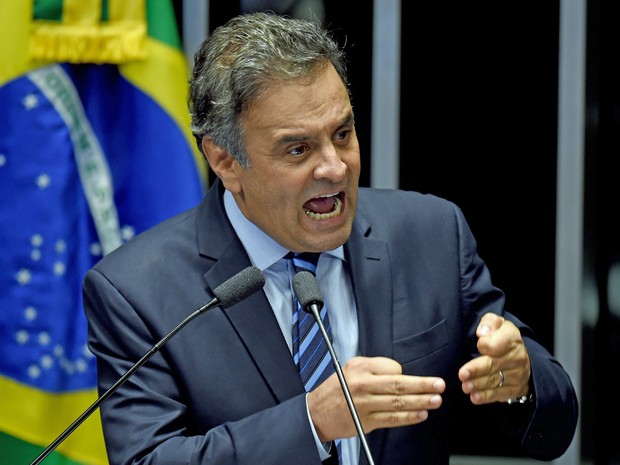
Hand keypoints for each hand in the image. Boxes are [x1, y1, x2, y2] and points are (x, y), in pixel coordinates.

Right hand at [307, 356, 444, 441]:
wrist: (316, 412)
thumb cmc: (337, 389)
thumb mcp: (351, 368)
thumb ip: (374, 368)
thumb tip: (400, 374)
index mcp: (360, 367)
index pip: (392, 368)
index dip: (405, 374)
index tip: (411, 379)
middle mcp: (362, 384)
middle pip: (398, 384)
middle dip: (422, 385)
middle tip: (439, 385)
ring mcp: (364, 404)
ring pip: (398, 402)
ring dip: (420, 402)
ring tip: (435, 400)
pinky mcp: (366, 421)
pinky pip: (392, 418)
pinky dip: (409, 417)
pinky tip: (421, 414)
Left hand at [458, 312, 530, 404]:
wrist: (520, 356)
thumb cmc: (501, 337)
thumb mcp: (497, 323)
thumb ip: (489, 323)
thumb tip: (482, 332)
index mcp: (512, 338)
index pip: (496, 343)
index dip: (485, 345)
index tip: (477, 346)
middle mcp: (517, 357)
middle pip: (493, 364)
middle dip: (476, 370)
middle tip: (462, 374)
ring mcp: (517, 374)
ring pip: (495, 380)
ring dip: (478, 385)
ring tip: (465, 386)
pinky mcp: (515, 388)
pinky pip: (499, 394)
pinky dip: (486, 397)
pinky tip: (474, 397)